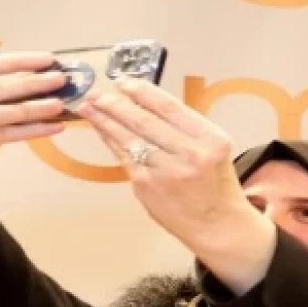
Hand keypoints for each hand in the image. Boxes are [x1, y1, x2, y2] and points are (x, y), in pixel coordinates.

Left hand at [78, 80, 275, 294]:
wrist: (217, 224)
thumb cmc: (215, 185)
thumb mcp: (214, 149)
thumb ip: (186, 128)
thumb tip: (145, 103)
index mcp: (211, 139)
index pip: (170, 107)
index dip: (143, 91)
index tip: (125, 82)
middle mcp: (190, 154)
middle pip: (145, 120)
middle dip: (116, 104)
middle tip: (99, 94)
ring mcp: (166, 171)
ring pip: (129, 138)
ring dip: (105, 120)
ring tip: (89, 107)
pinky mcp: (147, 185)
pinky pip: (123, 156)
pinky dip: (111, 140)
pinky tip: (102, 130)